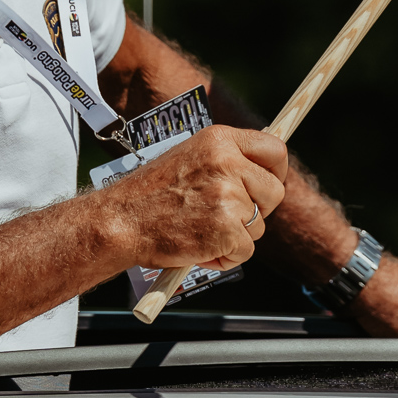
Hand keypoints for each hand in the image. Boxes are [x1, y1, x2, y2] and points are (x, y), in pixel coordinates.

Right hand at [96, 125, 287, 271]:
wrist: (120, 221)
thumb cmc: (150, 194)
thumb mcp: (190, 157)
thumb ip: (226, 160)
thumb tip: (262, 171)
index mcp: (220, 140)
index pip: (275, 149)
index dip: (277, 172)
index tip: (268, 185)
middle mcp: (228, 163)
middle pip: (274, 192)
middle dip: (259, 210)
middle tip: (230, 218)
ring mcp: (229, 196)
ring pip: (258, 226)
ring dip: (236, 236)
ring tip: (201, 231)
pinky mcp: (227, 229)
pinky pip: (245, 251)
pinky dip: (225, 258)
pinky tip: (198, 248)